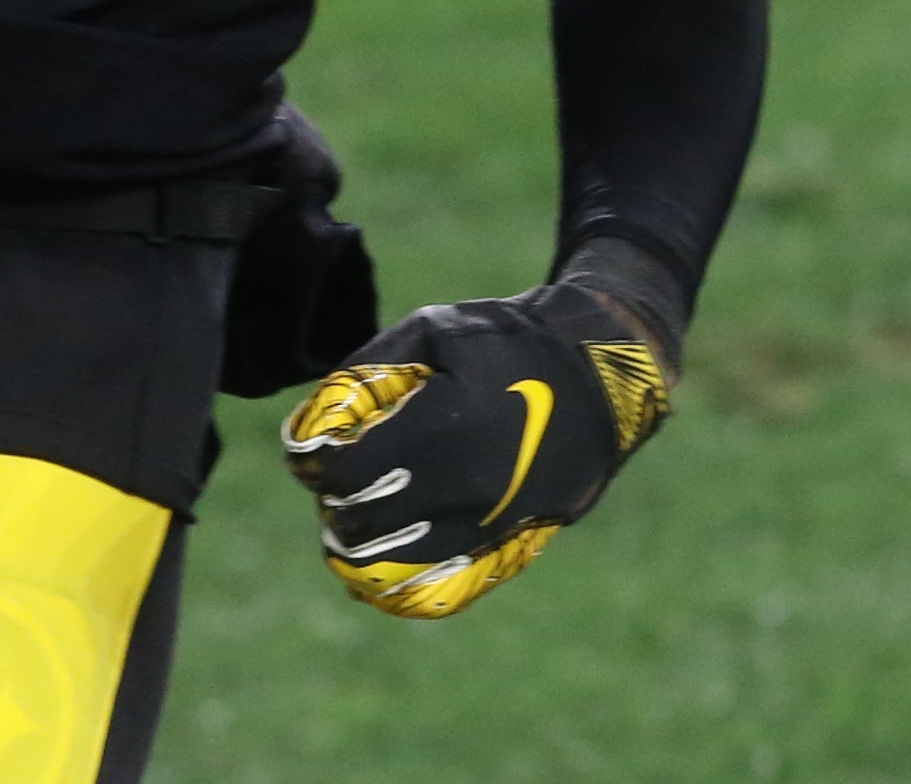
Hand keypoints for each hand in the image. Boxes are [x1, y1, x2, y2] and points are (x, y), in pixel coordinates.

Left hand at [278, 271, 673, 618]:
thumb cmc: (511, 342)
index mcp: (438, 430)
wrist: (600, 378)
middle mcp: (459, 487)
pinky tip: (385, 560)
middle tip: (335, 481)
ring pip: (394, 561)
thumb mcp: (436, 329)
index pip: (343, 473)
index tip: (310, 452)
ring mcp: (485, 524)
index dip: (312, 464)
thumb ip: (370, 370)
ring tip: (359, 514)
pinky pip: (437, 581)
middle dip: (335, 503)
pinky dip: (400, 577)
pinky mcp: (506, 545)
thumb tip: (319, 419)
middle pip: (361, 523)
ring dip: (362, 542)